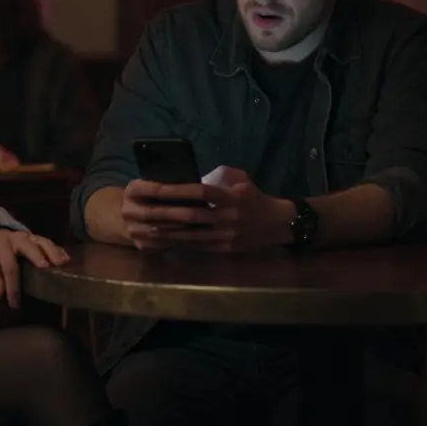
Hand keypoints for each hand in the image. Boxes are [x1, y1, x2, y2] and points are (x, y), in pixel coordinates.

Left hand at [0, 229, 69, 307]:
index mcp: (1, 245)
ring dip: (53, 251)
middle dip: (37, 256)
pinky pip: (49, 242)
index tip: (14, 303)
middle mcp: (17, 238)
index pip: (9, 266)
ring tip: (62, 262)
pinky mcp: (38, 238)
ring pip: (42, 242)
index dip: (12, 285)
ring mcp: (30, 237)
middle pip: (28, 246)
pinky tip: (67, 259)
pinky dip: (58, 250)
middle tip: (46, 267)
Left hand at [121, 166, 294, 252]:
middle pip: (193, 216)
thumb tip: (194, 177)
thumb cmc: (255, 198)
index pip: (202, 192)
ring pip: (192, 235)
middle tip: (147, 211)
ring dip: (170, 232)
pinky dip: (180, 243)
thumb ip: (220, 176)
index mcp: (233, 197)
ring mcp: (226, 235)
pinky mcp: (224, 249)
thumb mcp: (242, 180)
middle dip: (168, 214)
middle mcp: (229, 217)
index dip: (180, 191)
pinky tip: (166, 240)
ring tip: (150, 228)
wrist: (278, 224)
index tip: (161, 189)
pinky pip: (198, 246)